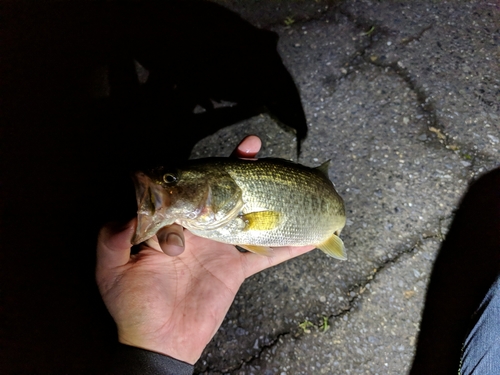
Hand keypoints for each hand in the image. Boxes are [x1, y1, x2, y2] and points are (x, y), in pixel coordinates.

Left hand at [96, 136, 314, 363]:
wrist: (161, 340)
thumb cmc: (133, 306)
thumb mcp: (112, 271)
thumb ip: (113, 239)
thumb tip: (129, 212)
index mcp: (170, 224)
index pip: (186, 189)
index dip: (199, 168)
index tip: (209, 153)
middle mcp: (197, 229)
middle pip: (220, 193)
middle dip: (237, 169)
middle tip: (253, 148)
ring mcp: (219, 247)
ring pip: (245, 216)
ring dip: (265, 197)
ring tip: (284, 177)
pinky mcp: (236, 268)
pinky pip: (264, 255)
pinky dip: (287, 247)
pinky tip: (309, 236)